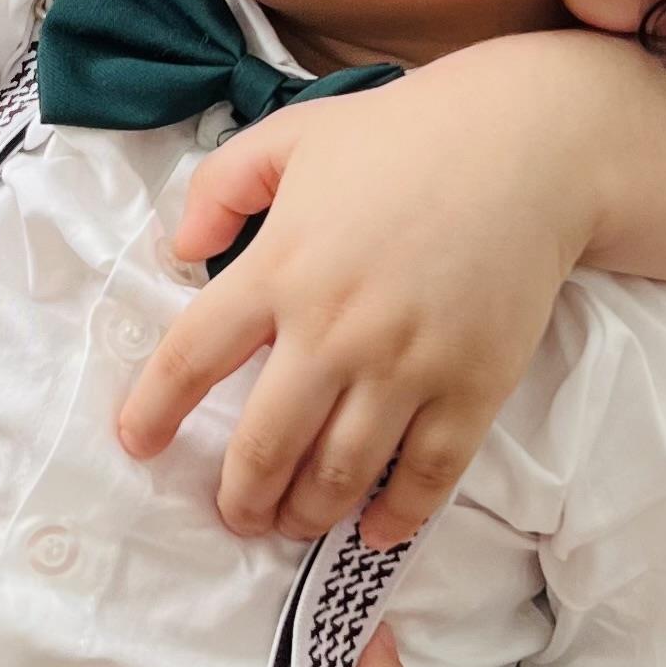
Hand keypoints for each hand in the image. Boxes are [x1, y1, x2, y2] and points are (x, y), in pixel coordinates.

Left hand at [118, 41, 600, 551]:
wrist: (529, 146)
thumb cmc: (404, 138)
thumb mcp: (293, 136)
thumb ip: (221, 185)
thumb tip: (178, 247)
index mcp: (280, 268)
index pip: (191, 358)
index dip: (153, 412)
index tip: (137, 444)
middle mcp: (335, 329)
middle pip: (264, 444)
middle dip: (239, 496)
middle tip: (234, 513)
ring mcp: (407, 365)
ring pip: (340, 474)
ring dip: (307, 515)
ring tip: (292, 523)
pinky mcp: (472, 387)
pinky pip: (427, 476)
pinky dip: (396, 516)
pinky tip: (374, 530)